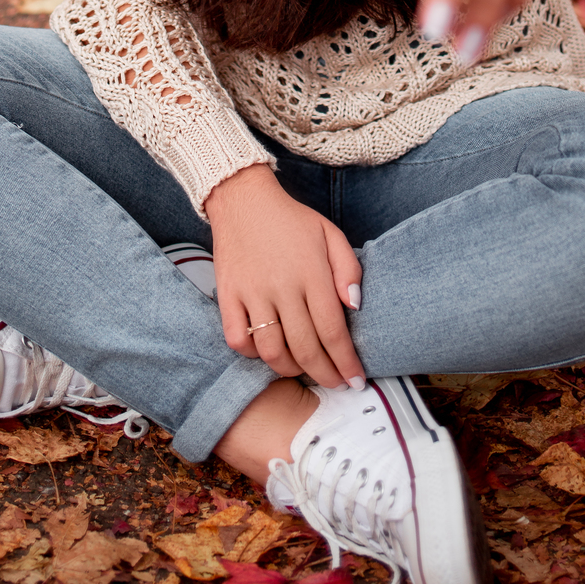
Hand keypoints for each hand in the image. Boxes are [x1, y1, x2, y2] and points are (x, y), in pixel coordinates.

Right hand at [204, 165, 364, 390]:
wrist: (244, 200)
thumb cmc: (292, 220)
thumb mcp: (330, 234)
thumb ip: (348, 268)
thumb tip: (355, 306)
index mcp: (312, 272)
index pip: (333, 330)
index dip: (346, 362)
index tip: (356, 380)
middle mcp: (282, 286)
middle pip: (306, 347)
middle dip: (326, 374)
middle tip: (336, 384)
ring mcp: (252, 292)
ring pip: (272, 351)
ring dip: (291, 370)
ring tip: (304, 370)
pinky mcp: (227, 295)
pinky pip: (238, 339)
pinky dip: (252, 354)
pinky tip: (267, 351)